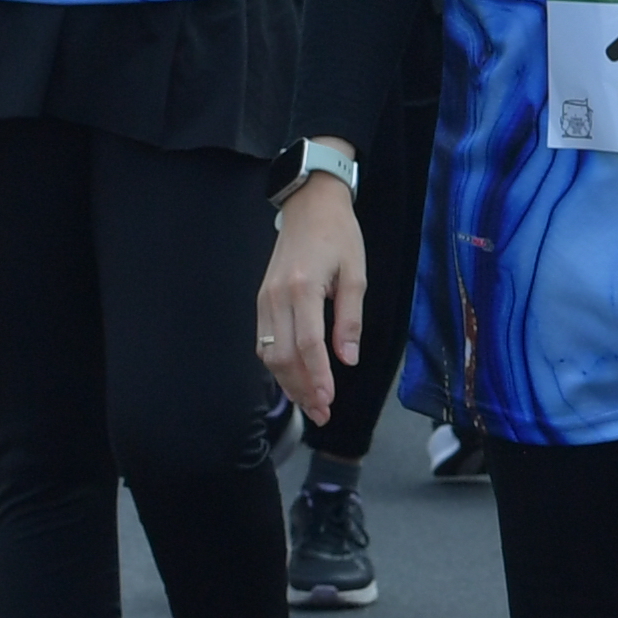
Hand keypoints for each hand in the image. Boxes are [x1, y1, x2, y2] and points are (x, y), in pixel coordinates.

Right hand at [255, 180, 364, 420]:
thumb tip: (347, 358)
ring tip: (311, 403)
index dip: (317, 376)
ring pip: (269, 353)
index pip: (307, 344)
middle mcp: (276, 297)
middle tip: (323, 412)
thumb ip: (350, 318)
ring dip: (289, 382)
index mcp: (301, 288)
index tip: (328, 401)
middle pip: (282, 356)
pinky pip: (264, 341)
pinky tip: (295, 379)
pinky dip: (278, 365)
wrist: (309, 206)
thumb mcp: (356, 273)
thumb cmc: (339, 236)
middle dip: (302, 388)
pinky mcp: (261, 301)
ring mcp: (264, 299)